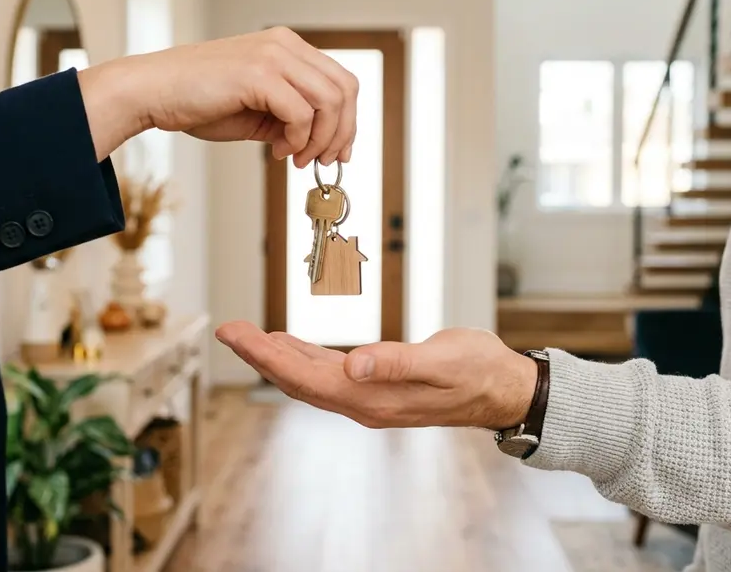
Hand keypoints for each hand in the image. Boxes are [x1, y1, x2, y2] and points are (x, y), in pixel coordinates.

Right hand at [80, 27, 357, 168]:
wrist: (152, 92)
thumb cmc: (196, 100)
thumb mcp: (255, 110)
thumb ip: (288, 118)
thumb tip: (316, 143)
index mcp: (286, 47)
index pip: (340, 80)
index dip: (347, 121)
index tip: (336, 152)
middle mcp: (285, 44)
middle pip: (345, 88)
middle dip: (341, 133)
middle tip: (322, 161)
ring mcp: (273, 55)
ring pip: (329, 101)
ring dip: (320, 140)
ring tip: (295, 159)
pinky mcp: (258, 74)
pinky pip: (301, 113)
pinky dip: (297, 140)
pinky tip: (276, 151)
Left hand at [214, 321, 538, 429]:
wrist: (503, 388)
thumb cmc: (477, 371)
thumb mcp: (441, 360)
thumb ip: (396, 363)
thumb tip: (353, 366)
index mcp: (371, 397)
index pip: (304, 377)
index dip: (265, 356)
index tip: (235, 334)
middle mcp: (362, 402)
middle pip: (297, 379)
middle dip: (259, 354)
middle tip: (227, 328)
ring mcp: (368, 396)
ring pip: (308, 376)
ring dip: (275, 356)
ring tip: (246, 334)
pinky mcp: (377, 386)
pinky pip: (327, 373)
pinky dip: (302, 357)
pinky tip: (290, 345)